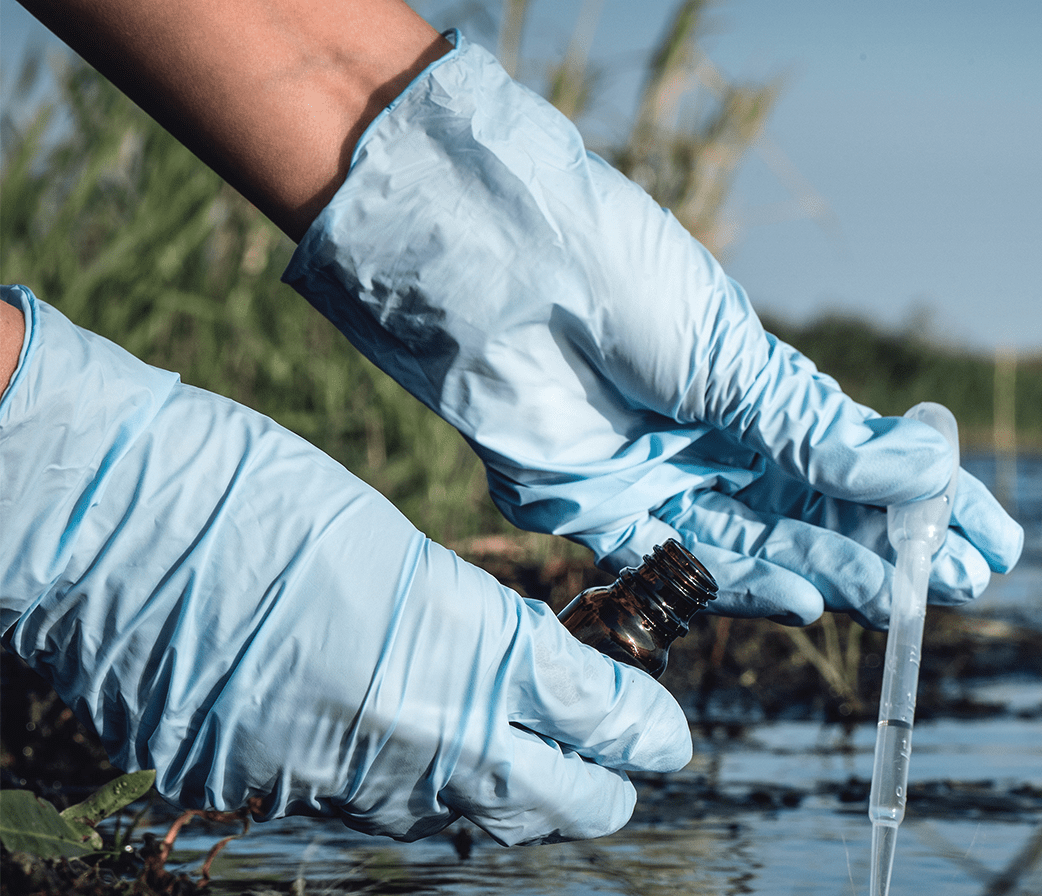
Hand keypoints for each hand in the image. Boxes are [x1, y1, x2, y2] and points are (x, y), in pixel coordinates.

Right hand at [0, 286, 690, 844]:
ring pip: (466, 821)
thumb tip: (539, 678)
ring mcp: (334, 779)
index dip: (644, 730)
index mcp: (463, 651)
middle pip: (553, 803)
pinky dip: (419, 794)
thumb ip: (477, 627)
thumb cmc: (253, 492)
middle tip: (621, 758)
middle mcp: (412, 738)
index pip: (595, 719)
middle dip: (601, 786)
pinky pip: (374, 814)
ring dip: (515, 799)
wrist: (102, 523)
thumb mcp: (396, 546)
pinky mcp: (264, 793)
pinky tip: (427, 761)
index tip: (667, 734)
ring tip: (539, 765)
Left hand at [285, 35, 1022, 626]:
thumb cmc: (621, 279)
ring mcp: (664, 481)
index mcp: (757, 389)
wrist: (500, 268)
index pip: (862, 459)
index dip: (929, 501)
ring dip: (837, 572)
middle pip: (822, 514)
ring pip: (768, 547)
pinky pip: (688, 566)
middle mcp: (716, 441)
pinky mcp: (604, 517)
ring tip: (901, 596)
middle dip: (895, 549)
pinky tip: (812, 597)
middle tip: (963, 583)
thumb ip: (819, 432)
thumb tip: (929, 470)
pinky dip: (752, 586)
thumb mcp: (736, 357)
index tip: (993, 537)